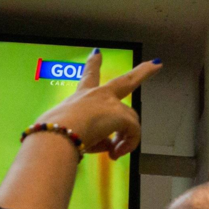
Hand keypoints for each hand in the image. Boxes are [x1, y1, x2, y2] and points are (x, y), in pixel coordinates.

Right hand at [36, 51, 161, 159]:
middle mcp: (96, 95)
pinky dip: (127, 145)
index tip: (97, 53)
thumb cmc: (53, 134)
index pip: (88, 77)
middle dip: (143, 72)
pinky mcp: (119, 115)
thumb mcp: (66, 132)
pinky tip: (115, 155)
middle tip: (156, 64)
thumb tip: (107, 144)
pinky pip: (132, 132)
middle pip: (125, 81)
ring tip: (115, 152)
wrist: (56, 137)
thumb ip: (88, 135)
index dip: (93, 64)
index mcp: (80, 96)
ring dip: (127, 137)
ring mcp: (109, 103)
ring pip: (130, 118)